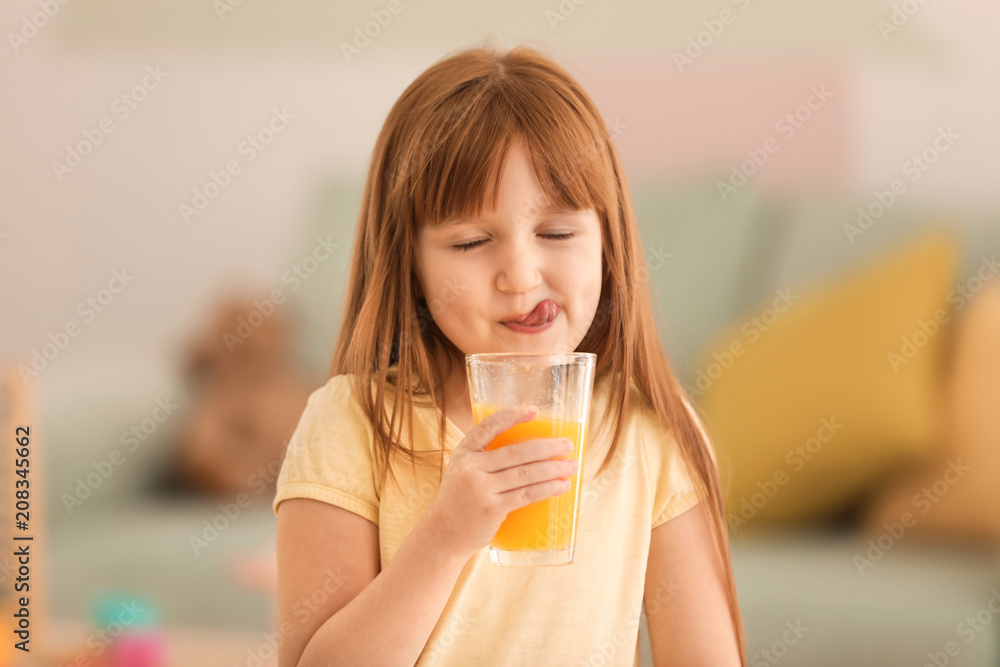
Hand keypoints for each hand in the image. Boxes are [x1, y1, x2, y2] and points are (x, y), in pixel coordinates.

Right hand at [421, 405, 578, 560]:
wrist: (442, 534)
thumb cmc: (460, 501)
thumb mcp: (462, 472)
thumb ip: (485, 460)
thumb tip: (529, 452)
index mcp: (464, 452)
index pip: (489, 426)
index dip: (512, 416)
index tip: (535, 411)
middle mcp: (471, 467)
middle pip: (517, 452)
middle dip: (548, 447)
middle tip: (568, 445)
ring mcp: (481, 489)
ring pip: (526, 474)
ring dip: (554, 469)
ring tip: (571, 466)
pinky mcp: (492, 509)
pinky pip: (526, 495)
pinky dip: (547, 489)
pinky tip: (561, 486)